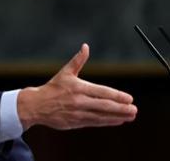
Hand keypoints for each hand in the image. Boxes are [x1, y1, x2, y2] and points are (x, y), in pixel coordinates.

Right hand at [17, 43, 136, 130]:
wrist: (36, 106)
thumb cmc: (52, 88)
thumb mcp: (65, 72)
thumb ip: (78, 60)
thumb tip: (85, 46)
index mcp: (79, 88)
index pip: (102, 92)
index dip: (117, 96)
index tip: (129, 98)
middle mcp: (80, 101)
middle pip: (104, 106)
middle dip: (121, 108)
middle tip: (134, 109)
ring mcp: (78, 114)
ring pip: (101, 116)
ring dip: (117, 117)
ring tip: (130, 116)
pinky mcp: (75, 123)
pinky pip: (95, 123)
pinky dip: (107, 122)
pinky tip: (117, 121)